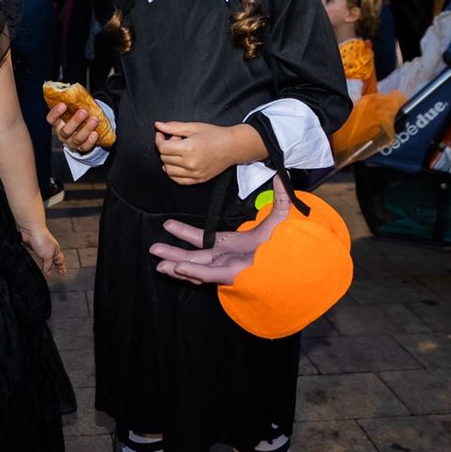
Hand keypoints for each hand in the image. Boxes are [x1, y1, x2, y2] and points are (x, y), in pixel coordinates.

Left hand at [21, 226, 66, 275]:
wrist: (31, 230)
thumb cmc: (42, 239)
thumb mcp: (47, 256)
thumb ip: (48, 265)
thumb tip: (48, 273)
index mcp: (55, 251)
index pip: (60, 261)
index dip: (62, 268)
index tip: (63, 273)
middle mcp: (49, 249)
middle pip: (54, 259)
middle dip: (57, 266)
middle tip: (59, 271)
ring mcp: (41, 248)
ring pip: (45, 258)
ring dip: (47, 263)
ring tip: (46, 269)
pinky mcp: (33, 247)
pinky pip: (36, 255)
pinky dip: (37, 259)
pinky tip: (35, 262)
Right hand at [48, 102, 100, 153]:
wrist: (86, 129)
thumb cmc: (77, 115)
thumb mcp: (73, 109)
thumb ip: (73, 102)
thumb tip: (76, 88)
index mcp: (58, 123)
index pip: (51, 119)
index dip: (55, 113)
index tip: (63, 104)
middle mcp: (63, 134)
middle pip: (65, 131)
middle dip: (75, 121)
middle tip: (83, 112)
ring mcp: (72, 142)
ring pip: (76, 139)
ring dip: (86, 129)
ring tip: (94, 119)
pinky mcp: (82, 148)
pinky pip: (85, 147)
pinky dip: (90, 141)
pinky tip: (95, 133)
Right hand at [149, 173, 292, 283]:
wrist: (297, 258)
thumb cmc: (289, 242)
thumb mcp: (280, 216)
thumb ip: (279, 196)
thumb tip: (282, 175)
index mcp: (231, 245)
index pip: (201, 239)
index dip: (184, 233)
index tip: (167, 226)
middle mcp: (226, 258)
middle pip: (192, 257)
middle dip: (173, 253)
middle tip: (153, 248)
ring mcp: (227, 268)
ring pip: (195, 268)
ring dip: (176, 265)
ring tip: (158, 264)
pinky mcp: (231, 276)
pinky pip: (207, 274)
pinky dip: (192, 271)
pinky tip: (177, 268)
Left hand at [154, 120, 249, 185]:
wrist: (233, 147)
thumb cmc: (215, 135)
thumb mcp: (194, 127)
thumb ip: (174, 127)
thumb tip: (158, 125)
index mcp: (189, 148)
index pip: (163, 148)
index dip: (159, 139)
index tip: (161, 135)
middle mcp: (191, 163)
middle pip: (165, 158)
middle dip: (165, 148)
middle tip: (175, 140)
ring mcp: (195, 173)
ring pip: (168, 171)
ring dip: (168, 161)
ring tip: (178, 152)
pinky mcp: (198, 179)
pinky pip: (178, 180)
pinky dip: (173, 173)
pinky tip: (177, 163)